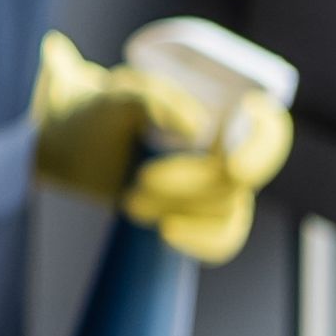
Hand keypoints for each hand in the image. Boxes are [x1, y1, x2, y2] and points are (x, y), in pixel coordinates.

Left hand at [34, 33, 297, 268]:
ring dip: (175, 205)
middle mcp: (230, 144)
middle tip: (141, 180)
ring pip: (226, 208)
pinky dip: (200, 241)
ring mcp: (220, 182)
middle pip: (240, 176)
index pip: (269, 126)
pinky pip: (226, 237)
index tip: (231, 167)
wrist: (65, 144)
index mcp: (220, 105)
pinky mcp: (205, 211)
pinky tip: (166, 232)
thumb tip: (197, 128)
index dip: (266, 145)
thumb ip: (156, 98)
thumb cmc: (100, 109)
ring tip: (129, 198)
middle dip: (192, 185)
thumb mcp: (118, 94)